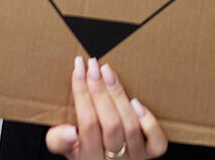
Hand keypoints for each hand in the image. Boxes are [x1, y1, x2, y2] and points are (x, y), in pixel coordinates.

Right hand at [45, 57, 167, 159]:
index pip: (87, 124)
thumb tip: (69, 131)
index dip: (82, 93)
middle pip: (110, 123)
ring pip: (131, 126)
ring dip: (119, 96)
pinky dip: (148, 121)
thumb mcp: (66, 151)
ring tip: (108, 72)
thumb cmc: (85, 154)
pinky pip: (156, 142)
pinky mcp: (150, 155)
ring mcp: (135, 159)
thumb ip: (58, 142)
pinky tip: (136, 101)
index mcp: (88, 159)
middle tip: (93, 64)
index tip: (78, 68)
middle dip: (100, 90)